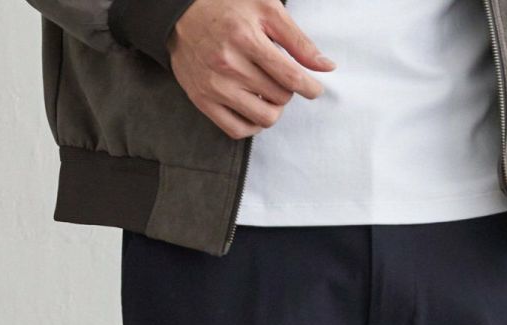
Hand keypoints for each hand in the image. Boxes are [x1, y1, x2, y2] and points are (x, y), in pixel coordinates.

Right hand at [170, 0, 334, 139]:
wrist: (180, 17)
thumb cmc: (227, 9)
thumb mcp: (265, 10)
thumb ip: (298, 40)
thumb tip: (326, 66)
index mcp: (245, 37)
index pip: (290, 77)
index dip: (310, 87)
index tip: (314, 88)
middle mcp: (228, 64)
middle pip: (280, 98)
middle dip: (287, 91)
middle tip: (280, 78)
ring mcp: (214, 86)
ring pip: (264, 118)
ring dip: (274, 109)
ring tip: (269, 94)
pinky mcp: (203, 101)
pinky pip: (237, 130)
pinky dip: (253, 125)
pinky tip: (255, 108)